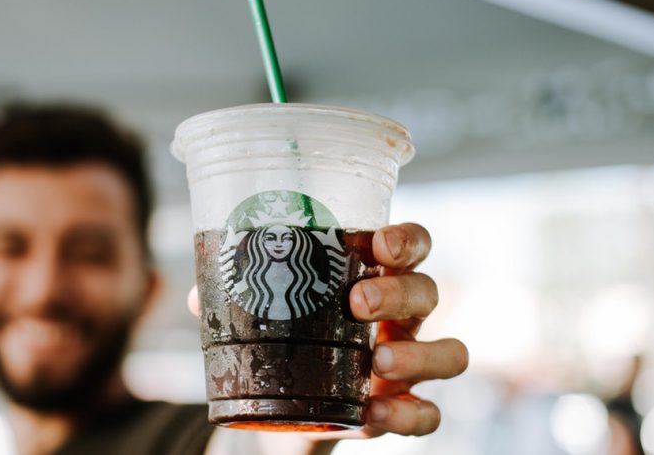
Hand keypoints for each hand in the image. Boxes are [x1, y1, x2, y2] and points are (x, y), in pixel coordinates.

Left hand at [187, 222, 468, 439]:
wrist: (288, 410)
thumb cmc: (287, 339)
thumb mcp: (263, 313)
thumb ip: (237, 299)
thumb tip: (203, 297)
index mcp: (374, 278)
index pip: (411, 245)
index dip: (407, 239)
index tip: (380, 244)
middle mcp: (402, 318)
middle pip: (428, 291)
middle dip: (399, 292)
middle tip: (358, 301)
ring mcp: (409, 364)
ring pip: (450, 352)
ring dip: (418, 354)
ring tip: (378, 362)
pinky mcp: (402, 410)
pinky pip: (430, 414)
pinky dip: (408, 414)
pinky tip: (374, 412)